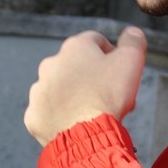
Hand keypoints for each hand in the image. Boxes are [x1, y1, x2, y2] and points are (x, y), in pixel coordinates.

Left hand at [24, 27, 147, 145]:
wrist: (86, 135)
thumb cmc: (108, 97)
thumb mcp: (131, 61)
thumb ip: (133, 41)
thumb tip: (133, 31)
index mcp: (74, 47)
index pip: (96, 42)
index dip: (111, 55)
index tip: (119, 72)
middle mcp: (51, 64)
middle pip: (76, 66)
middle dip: (92, 77)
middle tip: (108, 96)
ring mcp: (39, 90)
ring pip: (60, 89)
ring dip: (74, 96)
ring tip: (91, 111)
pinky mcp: (34, 115)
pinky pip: (48, 112)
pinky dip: (60, 116)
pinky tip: (75, 123)